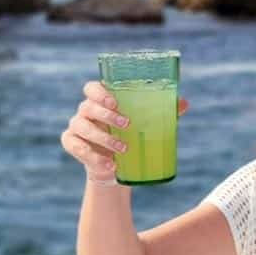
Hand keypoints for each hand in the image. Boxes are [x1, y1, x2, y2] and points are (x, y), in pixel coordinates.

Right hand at [61, 80, 188, 179]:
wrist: (114, 166)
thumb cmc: (130, 137)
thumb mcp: (146, 124)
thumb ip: (162, 111)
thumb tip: (184, 103)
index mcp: (100, 100)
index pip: (92, 88)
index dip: (100, 92)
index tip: (116, 102)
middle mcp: (85, 111)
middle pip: (87, 106)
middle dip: (106, 115)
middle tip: (127, 125)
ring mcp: (76, 127)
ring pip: (82, 127)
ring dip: (103, 138)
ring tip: (123, 150)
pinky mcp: (71, 144)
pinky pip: (76, 147)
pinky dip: (92, 156)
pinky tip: (109, 164)